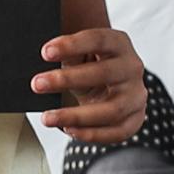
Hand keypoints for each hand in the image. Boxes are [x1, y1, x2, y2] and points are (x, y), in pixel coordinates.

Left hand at [35, 27, 146, 141]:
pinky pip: (117, 132)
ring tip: (48, 118)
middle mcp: (132, 68)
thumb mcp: (79, 55)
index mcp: (119, 43)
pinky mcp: (135, 118)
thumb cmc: (90, 66)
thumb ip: (67, 53)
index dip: (72, 45)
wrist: (112, 85)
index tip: (45, 52)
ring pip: (112, 109)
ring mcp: (136, 95)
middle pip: (104, 73)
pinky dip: (92, 134)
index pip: (98, 40)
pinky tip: (69, 129)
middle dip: (67, 79)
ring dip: (76, 115)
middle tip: (37, 84)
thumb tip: (46, 55)